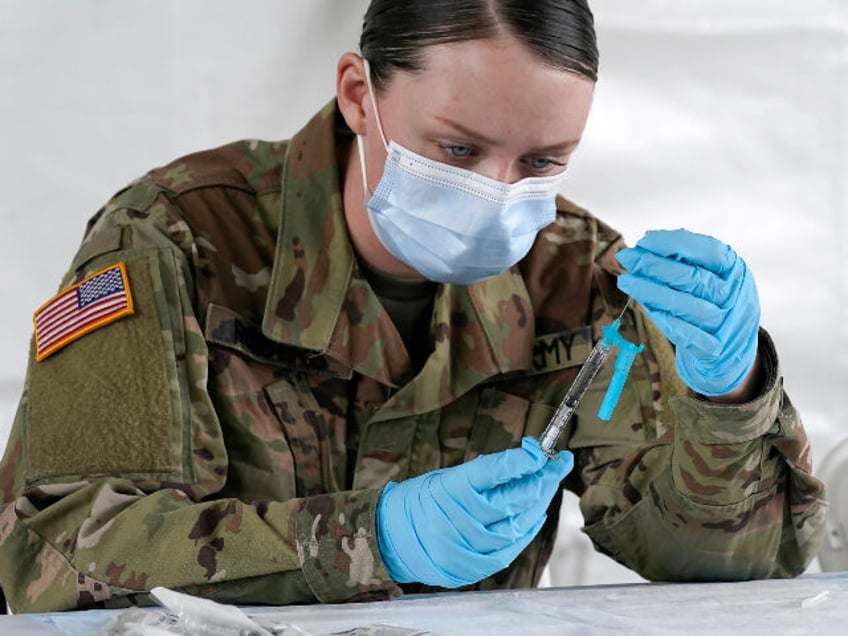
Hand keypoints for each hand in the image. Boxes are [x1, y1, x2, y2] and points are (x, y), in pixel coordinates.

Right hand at [376, 437, 571, 587]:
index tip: (543, 449)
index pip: (495, 470)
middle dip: (544, 477)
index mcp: (451, 488)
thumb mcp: (447, 477)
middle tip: (559, 462)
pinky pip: (511, 547)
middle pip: (516, 497)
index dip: (524, 459)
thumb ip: (485, 473)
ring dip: (540, 502)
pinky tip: (537, 515)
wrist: (392, 539)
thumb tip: (525, 462)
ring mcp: (469, 545)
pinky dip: (527, 529)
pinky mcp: (474, 564)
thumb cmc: (420, 502)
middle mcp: (461, 518)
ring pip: (520, 522)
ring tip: (548, 484)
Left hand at [615, 229, 759, 395]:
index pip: (709, 251)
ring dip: (652, 292)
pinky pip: (687, 336)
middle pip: (693, 278)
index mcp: (735, 270)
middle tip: (626, 257)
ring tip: (625, 280)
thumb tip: (647, 240)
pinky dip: (666, 321)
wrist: (730, 344)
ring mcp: (724, 323)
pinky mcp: (712, 349)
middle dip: (654, 266)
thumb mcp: (710, 273)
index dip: (675, 244)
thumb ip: (684, 257)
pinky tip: (646, 308)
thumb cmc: (711, 297)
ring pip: (686, 305)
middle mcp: (732, 295)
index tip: (643, 240)